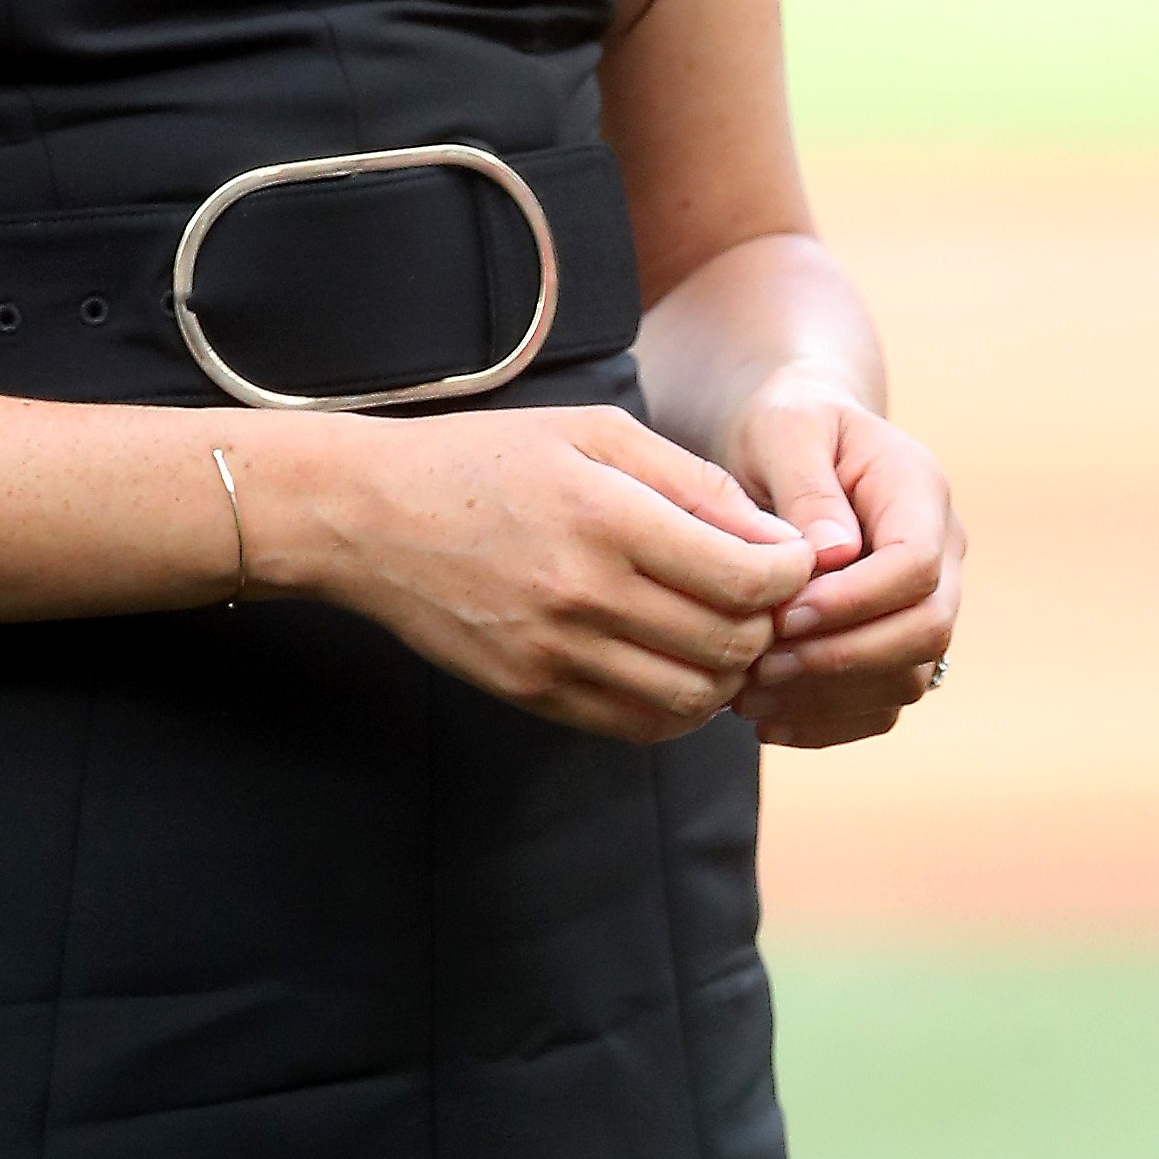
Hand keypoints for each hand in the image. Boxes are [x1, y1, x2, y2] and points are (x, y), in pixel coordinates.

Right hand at [252, 405, 814, 743]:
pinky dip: (678, 705)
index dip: (791, 572)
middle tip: (753, 594)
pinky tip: (669, 664)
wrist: (367, 517)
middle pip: (733, 643)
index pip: (750, 577)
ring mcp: (555, 652)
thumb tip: (779, 542)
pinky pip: (640, 725)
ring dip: (727, 671)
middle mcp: (583, 593)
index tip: (785, 556)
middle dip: (767, 622)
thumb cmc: (487, 460)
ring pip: (695, 697)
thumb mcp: (593, 433)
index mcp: (607, 516)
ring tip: (714, 630)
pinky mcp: (532, 691)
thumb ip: (693, 483)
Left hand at [720, 366, 963, 746]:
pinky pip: (882, 702)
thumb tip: (833, 555)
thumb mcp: (786, 431)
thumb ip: (808, 488)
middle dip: (841, 659)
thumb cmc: (786, 427)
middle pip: (926, 631)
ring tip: (749, 696)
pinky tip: (766, 720)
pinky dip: (828, 722)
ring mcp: (925, 602)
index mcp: (920, 493)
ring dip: (830, 698)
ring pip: (909, 677)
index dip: (853, 602)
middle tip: (760, 667)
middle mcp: (941, 553)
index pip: (914, 567)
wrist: (793, 444)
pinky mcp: (895, 642)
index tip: (781, 614)